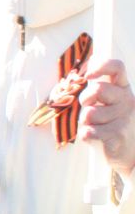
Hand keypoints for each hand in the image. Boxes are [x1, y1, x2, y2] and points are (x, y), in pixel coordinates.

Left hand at [79, 58, 133, 172]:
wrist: (126, 152)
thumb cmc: (110, 122)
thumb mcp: (107, 100)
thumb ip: (98, 85)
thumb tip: (89, 62)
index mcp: (123, 88)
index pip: (117, 67)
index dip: (101, 66)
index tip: (89, 75)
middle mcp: (128, 100)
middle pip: (97, 89)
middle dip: (85, 100)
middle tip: (90, 109)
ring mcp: (125, 118)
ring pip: (89, 113)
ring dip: (85, 121)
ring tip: (96, 126)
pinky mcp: (118, 135)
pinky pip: (88, 131)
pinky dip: (86, 135)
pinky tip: (97, 137)